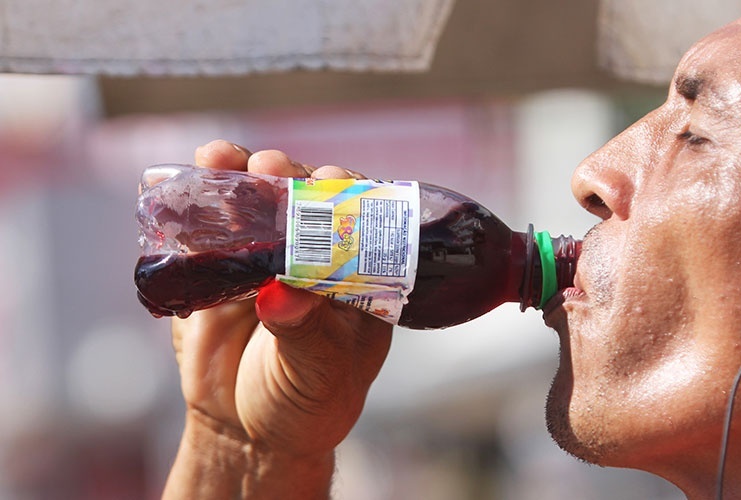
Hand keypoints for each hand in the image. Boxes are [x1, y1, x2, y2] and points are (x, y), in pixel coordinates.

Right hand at [164, 140, 392, 498]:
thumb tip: (283, 294)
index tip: (329, 181)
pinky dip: (195, 201)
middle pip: (306, 198)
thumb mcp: (316, 375)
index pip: (360, 221)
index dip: (346, 195)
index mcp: (357, 276)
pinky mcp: (217, 266)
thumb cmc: (304, 403)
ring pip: (255, 203)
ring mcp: (263, 256)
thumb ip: (305, 334)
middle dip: (289, 174)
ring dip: (240, 174)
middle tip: (272, 166)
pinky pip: (206, 229)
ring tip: (222, 159)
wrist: (246, 430)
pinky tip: (187, 177)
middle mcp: (314, 256)